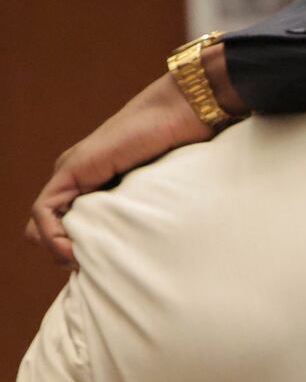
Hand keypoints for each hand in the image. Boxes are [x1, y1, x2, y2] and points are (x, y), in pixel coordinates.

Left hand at [26, 73, 217, 267]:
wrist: (185, 111)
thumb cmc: (188, 145)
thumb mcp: (162, 189)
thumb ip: (141, 208)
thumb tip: (143, 249)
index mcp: (101, 179)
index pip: (69, 222)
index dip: (76, 248)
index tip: (101, 268)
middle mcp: (80, 175)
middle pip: (49, 224)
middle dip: (62, 251)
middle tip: (89, 270)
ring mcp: (73, 170)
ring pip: (42, 220)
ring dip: (56, 248)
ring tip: (82, 265)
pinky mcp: (73, 168)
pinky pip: (44, 209)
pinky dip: (52, 235)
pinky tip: (73, 251)